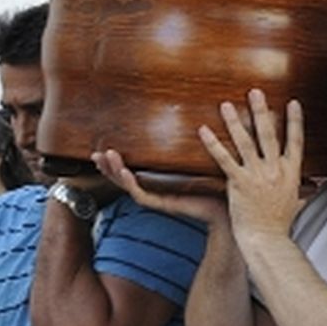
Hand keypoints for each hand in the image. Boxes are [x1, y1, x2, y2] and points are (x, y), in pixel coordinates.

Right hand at [94, 150, 229, 225]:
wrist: (232, 207)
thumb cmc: (219, 184)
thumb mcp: (201, 161)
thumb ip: (193, 145)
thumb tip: (196, 118)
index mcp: (162, 180)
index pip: (132, 170)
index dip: (117, 162)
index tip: (103, 146)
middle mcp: (157, 190)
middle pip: (124, 179)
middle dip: (108, 167)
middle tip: (95, 154)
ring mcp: (161, 198)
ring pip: (129, 186)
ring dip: (116, 172)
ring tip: (106, 157)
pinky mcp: (168, 205)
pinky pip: (145, 196)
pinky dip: (134, 185)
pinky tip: (128, 173)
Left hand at [199, 89, 303, 240]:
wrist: (267, 239)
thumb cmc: (279, 224)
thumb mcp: (297, 202)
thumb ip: (304, 189)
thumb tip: (316, 186)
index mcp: (290, 173)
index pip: (295, 142)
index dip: (295, 121)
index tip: (293, 103)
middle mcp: (275, 170)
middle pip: (269, 135)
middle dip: (262, 111)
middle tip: (255, 92)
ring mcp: (257, 176)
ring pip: (246, 143)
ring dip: (235, 122)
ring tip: (225, 105)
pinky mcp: (239, 183)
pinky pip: (225, 159)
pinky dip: (214, 144)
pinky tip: (204, 130)